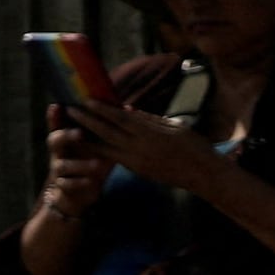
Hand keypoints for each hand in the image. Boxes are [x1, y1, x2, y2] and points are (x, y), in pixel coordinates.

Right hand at [35, 105, 107, 218]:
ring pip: (62, 165)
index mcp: (67, 140)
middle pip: (55, 141)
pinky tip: (91, 181)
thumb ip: (107, 130)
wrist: (78, 191)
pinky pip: (67, 184)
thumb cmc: (92, 161)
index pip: (59, 125)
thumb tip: (126, 110)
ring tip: (97, 164)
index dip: (55, 116)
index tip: (57, 106)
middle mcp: (60, 153)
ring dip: (79, 164)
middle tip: (80, 133)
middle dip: (66, 135)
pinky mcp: (64, 185)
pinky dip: (79, 183)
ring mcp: (59, 170)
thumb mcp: (99, 145)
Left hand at [67, 93, 215, 191]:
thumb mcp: (176, 127)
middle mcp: (140, 148)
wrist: (204, 175)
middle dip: (87, 120)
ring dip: (87, 137)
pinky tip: (89, 143)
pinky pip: (113, 157)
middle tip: (70, 109)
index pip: (121, 118)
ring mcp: (137, 161)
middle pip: (108, 132)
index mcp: (152, 134)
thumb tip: (126, 110)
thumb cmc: (195, 147)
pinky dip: (100, 149)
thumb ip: (150, 119)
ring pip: (105, 147)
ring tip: (71, 128)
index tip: (87, 99)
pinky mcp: (136, 170)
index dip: (102, 109)